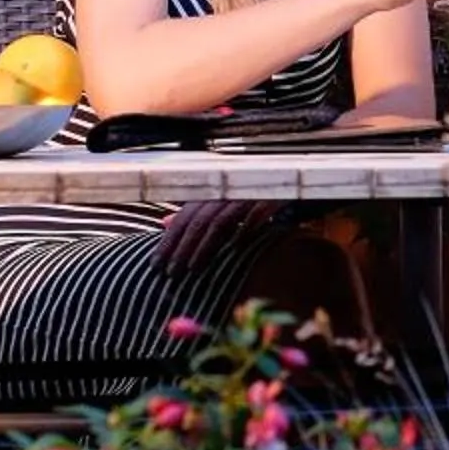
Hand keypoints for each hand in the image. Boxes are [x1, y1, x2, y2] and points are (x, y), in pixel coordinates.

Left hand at [156, 199, 280, 271]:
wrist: (293, 176)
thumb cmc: (252, 191)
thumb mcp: (220, 198)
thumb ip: (193, 210)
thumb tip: (163, 222)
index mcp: (212, 191)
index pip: (184, 217)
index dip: (169, 240)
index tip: (155, 264)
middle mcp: (226, 191)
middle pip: (197, 220)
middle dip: (180, 248)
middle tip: (169, 273)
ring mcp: (248, 193)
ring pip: (219, 221)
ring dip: (204, 246)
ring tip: (191, 269)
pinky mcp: (270, 196)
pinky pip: (254, 215)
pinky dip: (244, 230)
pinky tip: (235, 249)